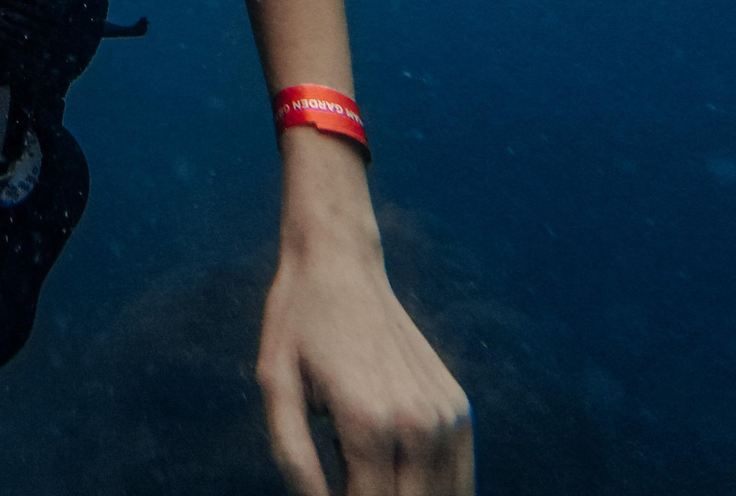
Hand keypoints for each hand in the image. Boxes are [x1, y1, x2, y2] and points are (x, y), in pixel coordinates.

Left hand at [257, 202, 474, 495]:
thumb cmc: (298, 324)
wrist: (340, 263)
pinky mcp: (460, 409)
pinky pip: (458, 479)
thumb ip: (294, 458)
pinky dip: (430, 488)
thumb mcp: (276, 386)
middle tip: (344, 471)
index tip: (328, 493)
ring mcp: (447, 417)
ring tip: (359, 458)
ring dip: (401, 495)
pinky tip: (388, 461)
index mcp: (368, 422)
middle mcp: (418, 423)